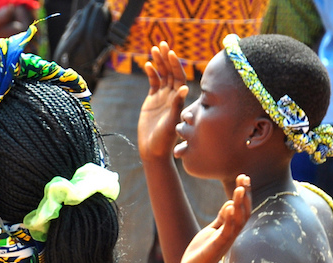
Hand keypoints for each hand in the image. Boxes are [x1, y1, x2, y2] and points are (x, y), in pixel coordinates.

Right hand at [138, 42, 187, 160]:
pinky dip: (152, 73)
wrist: (153, 149)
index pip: (178, 77)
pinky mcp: (152, 100)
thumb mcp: (172, 121)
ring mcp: (162, 97)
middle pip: (170, 72)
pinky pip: (154, 83)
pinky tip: (148, 64)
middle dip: (166, 58)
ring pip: (162, 75)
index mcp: (178, 98)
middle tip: (161, 44)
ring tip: (154, 48)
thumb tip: (183, 88)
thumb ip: (177, 105)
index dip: (174, 65)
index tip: (170, 53)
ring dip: (159, 62)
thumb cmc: (165, 139)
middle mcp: (172, 95)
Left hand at [179, 174, 251, 262]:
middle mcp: (232, 234)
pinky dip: (229, 219)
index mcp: (230, 229)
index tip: (243, 177)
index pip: (241, 208)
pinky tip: (229, 207)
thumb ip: (221, 219)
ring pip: (239, 220)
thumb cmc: (201, 252)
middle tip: (245, 177)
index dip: (244, 193)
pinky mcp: (217, 247)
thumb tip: (229, 204)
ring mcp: (226, 240)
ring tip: (240, 189)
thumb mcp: (212, 231)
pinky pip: (227, 232)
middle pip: (244, 211)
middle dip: (245, 195)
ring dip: (240, 204)